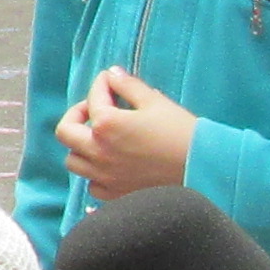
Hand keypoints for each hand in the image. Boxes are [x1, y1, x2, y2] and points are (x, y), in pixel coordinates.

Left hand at [54, 65, 195, 198]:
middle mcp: (99, 152)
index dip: (102, 84)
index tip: (112, 81)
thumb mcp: (155, 101)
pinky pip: (92, 185)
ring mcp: (105, 177)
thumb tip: (112, 75)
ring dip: (82, 147)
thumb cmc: (181, 133)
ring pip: (74, 161)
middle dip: (77, 116)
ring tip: (100, 139)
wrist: (203, 169)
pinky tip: (110, 165)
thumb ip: (128, 85)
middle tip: (94, 110)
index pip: (93, 98)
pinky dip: (96, 174)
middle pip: (65, 132)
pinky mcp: (116, 195)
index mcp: (106, 125)